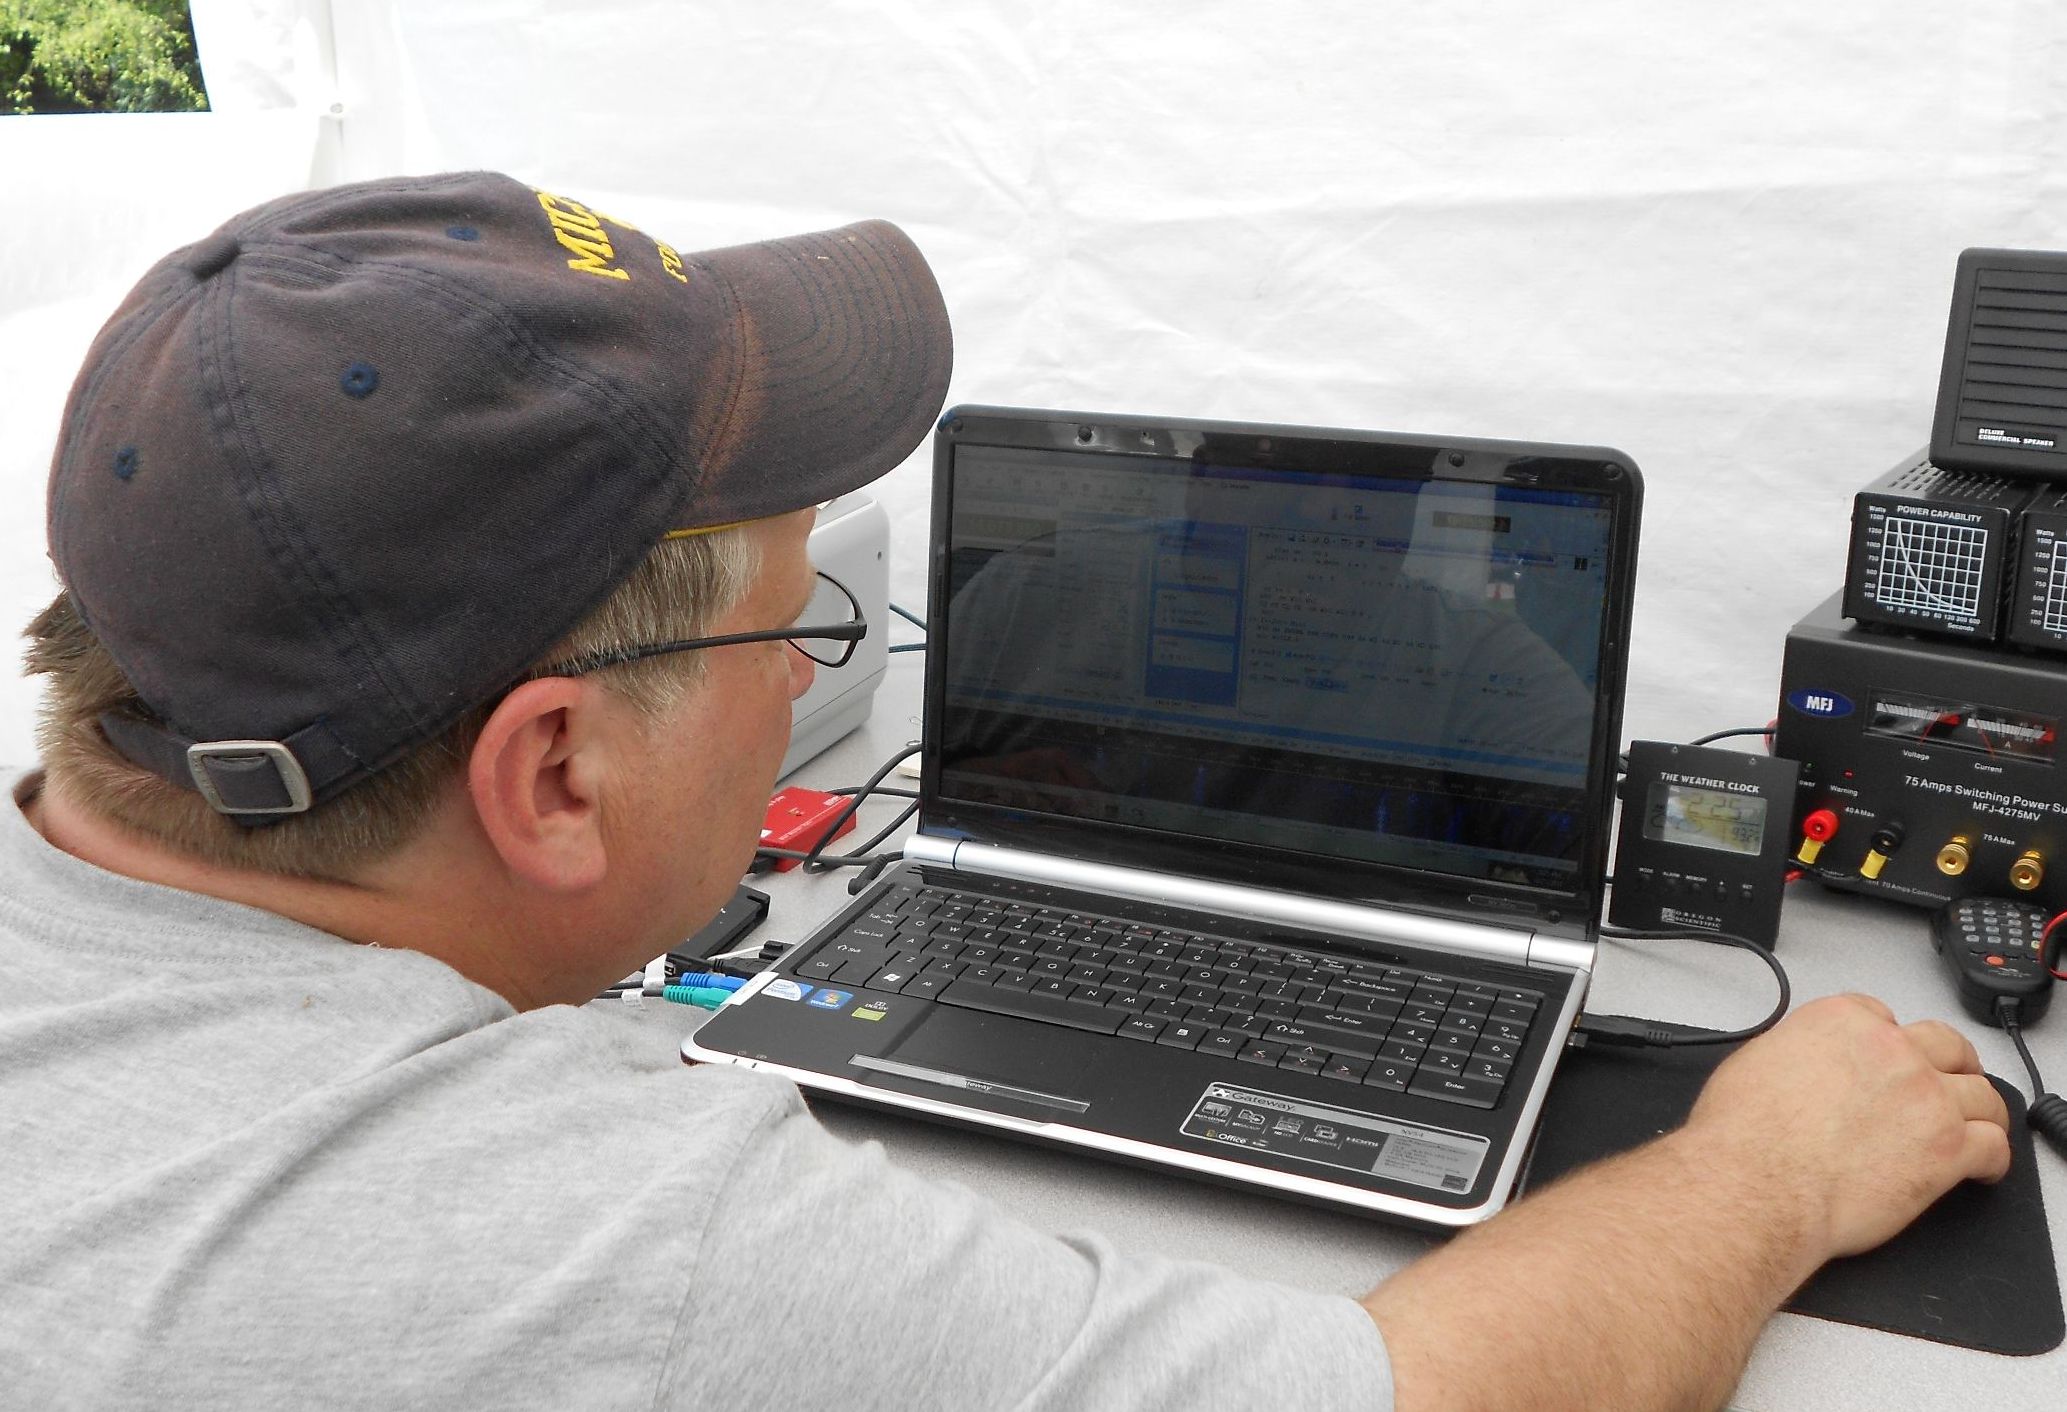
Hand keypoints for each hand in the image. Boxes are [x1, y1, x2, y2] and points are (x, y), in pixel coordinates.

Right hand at [1681, 993, 2011, 1268]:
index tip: (1888, 1055)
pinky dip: (1993, 1158)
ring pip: (1981, 1092)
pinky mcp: (1948, 1147)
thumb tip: (1799, 1065)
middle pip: (1944, 1043)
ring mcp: (1926, 1096)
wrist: (1758, 1183)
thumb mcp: (1753, 1064)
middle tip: (1950, 1077)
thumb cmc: (1744, 1134)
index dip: (1887, 1037)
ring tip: (1978, 1125)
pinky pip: (1993, 1145)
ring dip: (1981, 1109)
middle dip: (1951, 1061)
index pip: (1880, 1014)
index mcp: (1840, 1021)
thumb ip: (1793, 1053)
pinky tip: (1984, 1167)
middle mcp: (1890, 1050)